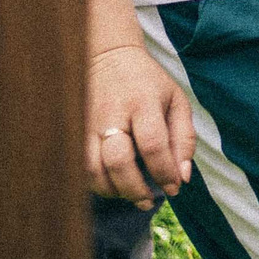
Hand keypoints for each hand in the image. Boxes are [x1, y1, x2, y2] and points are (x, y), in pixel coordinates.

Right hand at [88, 42, 193, 207]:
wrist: (107, 57)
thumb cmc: (149, 83)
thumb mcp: (176, 100)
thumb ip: (184, 138)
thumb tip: (183, 177)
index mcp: (143, 102)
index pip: (152, 144)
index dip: (164, 172)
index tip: (174, 188)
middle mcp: (113, 113)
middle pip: (118, 161)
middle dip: (135, 189)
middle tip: (149, 201)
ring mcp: (88, 123)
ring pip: (93, 169)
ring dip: (113, 191)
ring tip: (131, 195)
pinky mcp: (73, 132)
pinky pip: (80, 167)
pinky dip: (95, 183)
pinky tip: (112, 184)